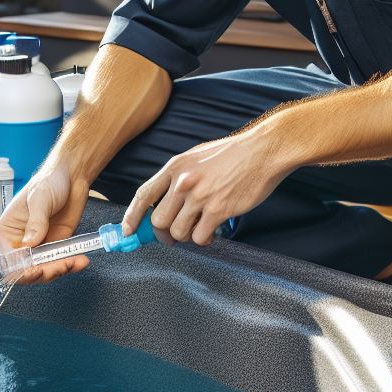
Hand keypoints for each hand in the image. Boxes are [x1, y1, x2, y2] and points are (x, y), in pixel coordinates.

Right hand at [0, 161, 91, 284]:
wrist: (72, 176)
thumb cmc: (49, 182)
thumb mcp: (40, 198)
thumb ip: (36, 221)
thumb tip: (30, 244)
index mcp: (8, 232)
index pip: (9, 261)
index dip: (21, 270)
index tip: (37, 270)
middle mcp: (21, 243)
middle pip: (27, 271)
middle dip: (44, 272)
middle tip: (62, 265)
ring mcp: (40, 247)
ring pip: (45, 271)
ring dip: (60, 270)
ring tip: (75, 261)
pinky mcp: (57, 247)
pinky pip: (61, 263)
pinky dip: (71, 265)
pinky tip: (81, 261)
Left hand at [120, 127, 290, 245]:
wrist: (263, 151)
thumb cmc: (233, 155)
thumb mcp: (197, 157)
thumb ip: (179, 177)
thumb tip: (164, 202)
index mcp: (175, 166)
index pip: (143, 195)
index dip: (132, 217)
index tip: (128, 231)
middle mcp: (183, 181)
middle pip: (158, 221)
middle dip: (165, 233)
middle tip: (178, 233)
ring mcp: (200, 196)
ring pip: (178, 232)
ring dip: (188, 236)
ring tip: (201, 228)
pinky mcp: (218, 209)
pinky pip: (200, 237)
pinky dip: (205, 239)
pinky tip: (213, 231)